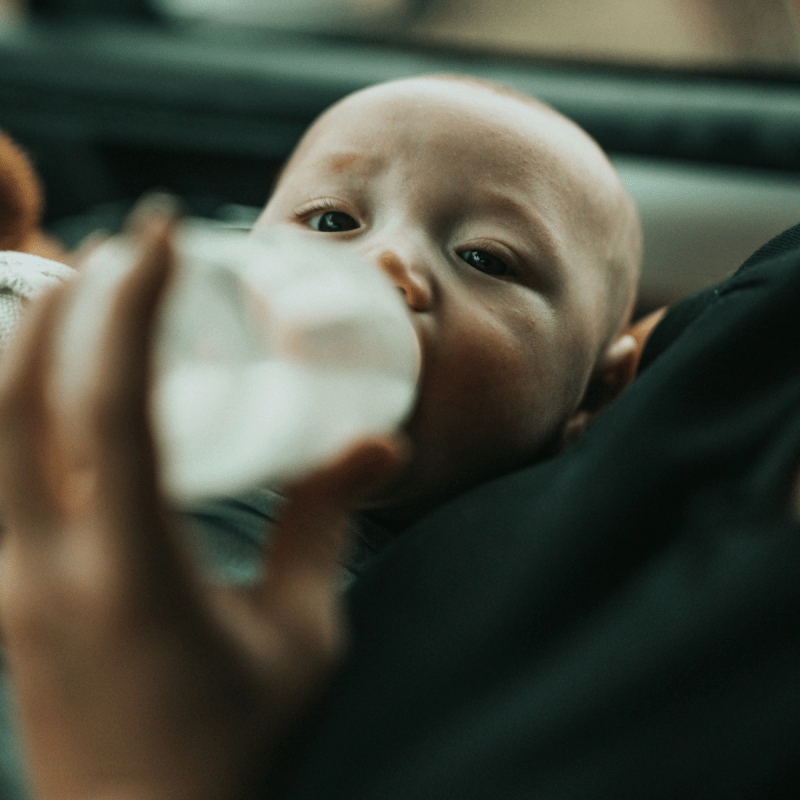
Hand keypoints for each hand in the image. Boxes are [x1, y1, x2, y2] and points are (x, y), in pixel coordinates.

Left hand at [0, 212, 405, 799]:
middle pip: (14, 398)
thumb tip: (375, 443)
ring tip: (78, 299)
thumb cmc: (240, 752)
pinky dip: (12, 414)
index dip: (131, 303)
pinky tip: (45, 392)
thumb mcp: (301, 635)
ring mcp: (6, 588)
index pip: (109, 404)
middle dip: (63, 302)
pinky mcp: (0, 602)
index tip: (161, 233)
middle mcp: (42, 572)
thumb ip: (322, 524)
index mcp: (130, 574)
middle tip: (120, 252)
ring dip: (22, 350)